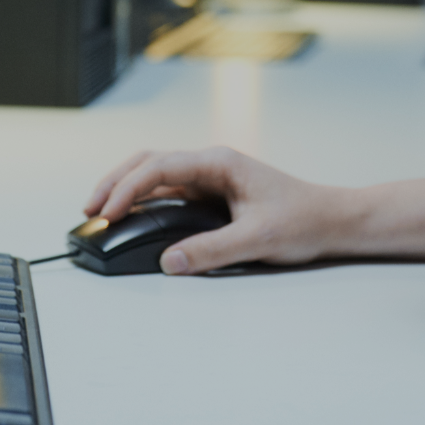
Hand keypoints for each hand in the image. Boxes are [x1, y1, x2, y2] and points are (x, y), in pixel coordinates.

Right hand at [83, 147, 345, 274]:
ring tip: (102, 211)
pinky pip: (169, 191)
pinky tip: (132, 216)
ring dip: (127, 189)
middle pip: (149, 162)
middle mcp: (211, 164)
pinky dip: (144, 200)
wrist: (333, 220)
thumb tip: (169, 261)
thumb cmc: (304, 219)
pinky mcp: (212, 194)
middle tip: (90, 209)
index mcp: (219, 162)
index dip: (127, 187)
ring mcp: (211, 178)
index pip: (159, 166)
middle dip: (115, 182)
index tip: (106, 209)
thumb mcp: (257, 239)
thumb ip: (211, 250)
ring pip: (156, 174)